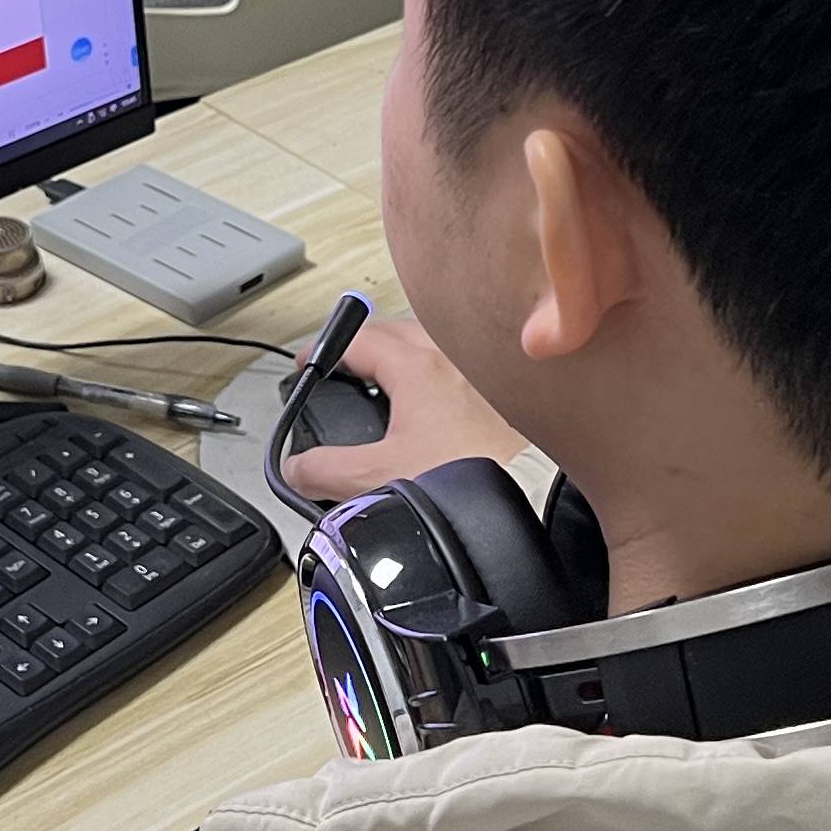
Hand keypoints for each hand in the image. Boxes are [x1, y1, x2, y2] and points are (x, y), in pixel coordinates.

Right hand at [280, 316, 526, 502]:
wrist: (533, 498)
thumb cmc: (467, 477)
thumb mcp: (378, 478)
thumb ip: (326, 471)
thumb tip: (297, 468)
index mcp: (418, 366)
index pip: (357, 339)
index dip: (324, 350)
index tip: (308, 365)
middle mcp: (453, 358)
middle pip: (396, 332)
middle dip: (365, 345)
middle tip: (343, 368)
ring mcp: (482, 373)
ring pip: (433, 346)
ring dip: (405, 357)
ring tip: (388, 385)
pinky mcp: (503, 398)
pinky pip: (461, 369)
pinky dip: (438, 377)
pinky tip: (436, 409)